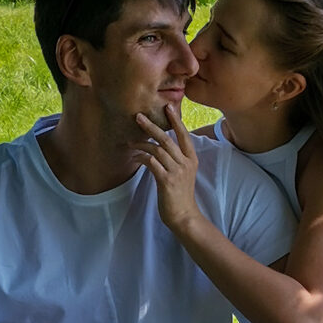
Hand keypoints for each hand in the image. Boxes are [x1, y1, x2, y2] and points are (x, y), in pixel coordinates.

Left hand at [135, 103, 202, 234]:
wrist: (184, 216)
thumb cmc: (180, 195)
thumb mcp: (183, 174)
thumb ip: (175, 160)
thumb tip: (159, 147)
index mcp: (191, 159)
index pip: (184, 135)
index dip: (176, 120)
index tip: (168, 106)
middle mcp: (185, 163)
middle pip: (167, 139)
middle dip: (152, 126)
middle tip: (138, 117)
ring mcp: (177, 171)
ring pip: (157, 149)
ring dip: (142, 144)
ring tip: (130, 142)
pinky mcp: (166, 180)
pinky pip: (151, 162)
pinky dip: (142, 157)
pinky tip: (135, 157)